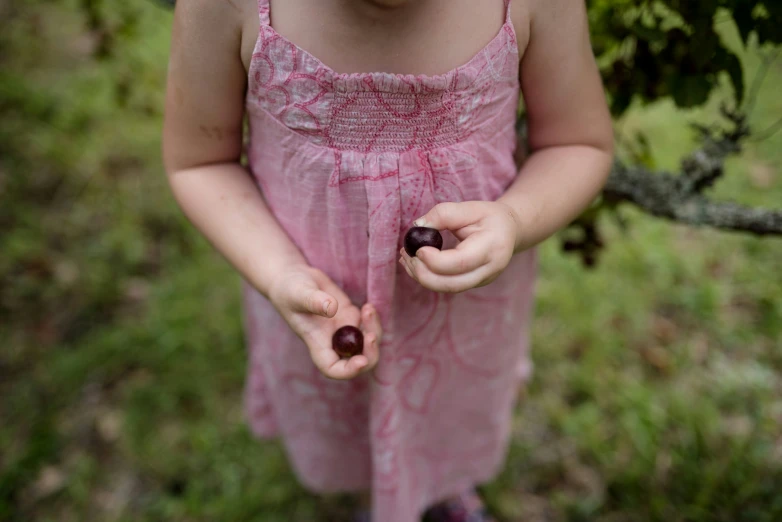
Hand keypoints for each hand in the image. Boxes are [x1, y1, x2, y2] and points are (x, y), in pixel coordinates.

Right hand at [267, 265, 381, 379]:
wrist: (292, 277)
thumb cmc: (288, 288)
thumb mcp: (298, 293)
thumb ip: (314, 301)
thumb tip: (332, 308)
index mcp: (317, 343)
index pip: (333, 369)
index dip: (349, 370)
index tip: (361, 360)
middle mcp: (332, 340)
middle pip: (358, 360)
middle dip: (370, 353)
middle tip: (371, 335)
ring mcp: (343, 328)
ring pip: (367, 342)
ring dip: (373, 331)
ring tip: (368, 310)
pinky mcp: (350, 315)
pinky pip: (368, 325)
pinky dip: (373, 319)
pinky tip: (368, 306)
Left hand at [399, 201, 520, 293]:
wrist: (510, 231)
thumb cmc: (489, 217)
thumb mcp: (470, 207)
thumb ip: (444, 214)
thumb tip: (417, 227)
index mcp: (492, 247)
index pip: (460, 262)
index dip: (435, 260)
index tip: (418, 249)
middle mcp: (490, 270)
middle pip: (452, 284)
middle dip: (423, 274)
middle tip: (407, 255)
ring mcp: (482, 281)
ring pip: (447, 289)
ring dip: (422, 277)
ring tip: (406, 258)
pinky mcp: (472, 284)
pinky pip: (447, 286)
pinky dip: (428, 278)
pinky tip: (415, 264)